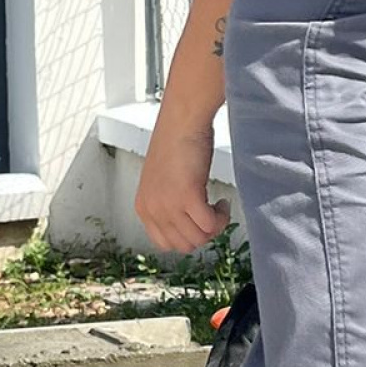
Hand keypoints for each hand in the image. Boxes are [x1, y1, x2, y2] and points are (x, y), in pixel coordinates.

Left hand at [134, 115, 228, 254]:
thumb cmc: (174, 144)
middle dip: (203, 233)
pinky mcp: (187, 196)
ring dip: (214, 226)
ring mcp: (169, 204)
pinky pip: (210, 225)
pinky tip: (222, 202)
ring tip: (217, 206)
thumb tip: (187, 227)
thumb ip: (167, 205)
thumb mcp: (161, 183)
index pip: (165, 243)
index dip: (186, 236)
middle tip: (211, 214)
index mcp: (143, 207)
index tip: (196, 222)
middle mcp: (152, 209)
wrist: (181, 122)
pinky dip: (221, 217)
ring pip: (199, 238)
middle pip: (185, 244)